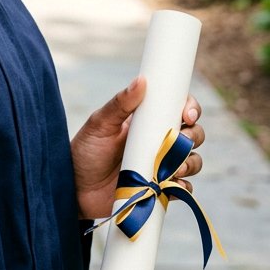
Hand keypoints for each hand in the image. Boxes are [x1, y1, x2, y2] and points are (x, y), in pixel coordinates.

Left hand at [72, 78, 204, 219]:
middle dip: (194, 136)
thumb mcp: (100, 123)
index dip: (190, 108)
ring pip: (191, 160)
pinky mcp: (160, 189)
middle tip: (181, 141)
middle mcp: (158, 141)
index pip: (177, 108)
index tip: (187, 114)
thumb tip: (142, 80)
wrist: (75, 189)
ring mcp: (161, 165)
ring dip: (190, 162)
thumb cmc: (85, 150)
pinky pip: (183, 188)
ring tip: (174, 168)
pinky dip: (184, 187)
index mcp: (147, 121)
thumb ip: (120, 103)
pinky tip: (173, 185)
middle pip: (192, 134)